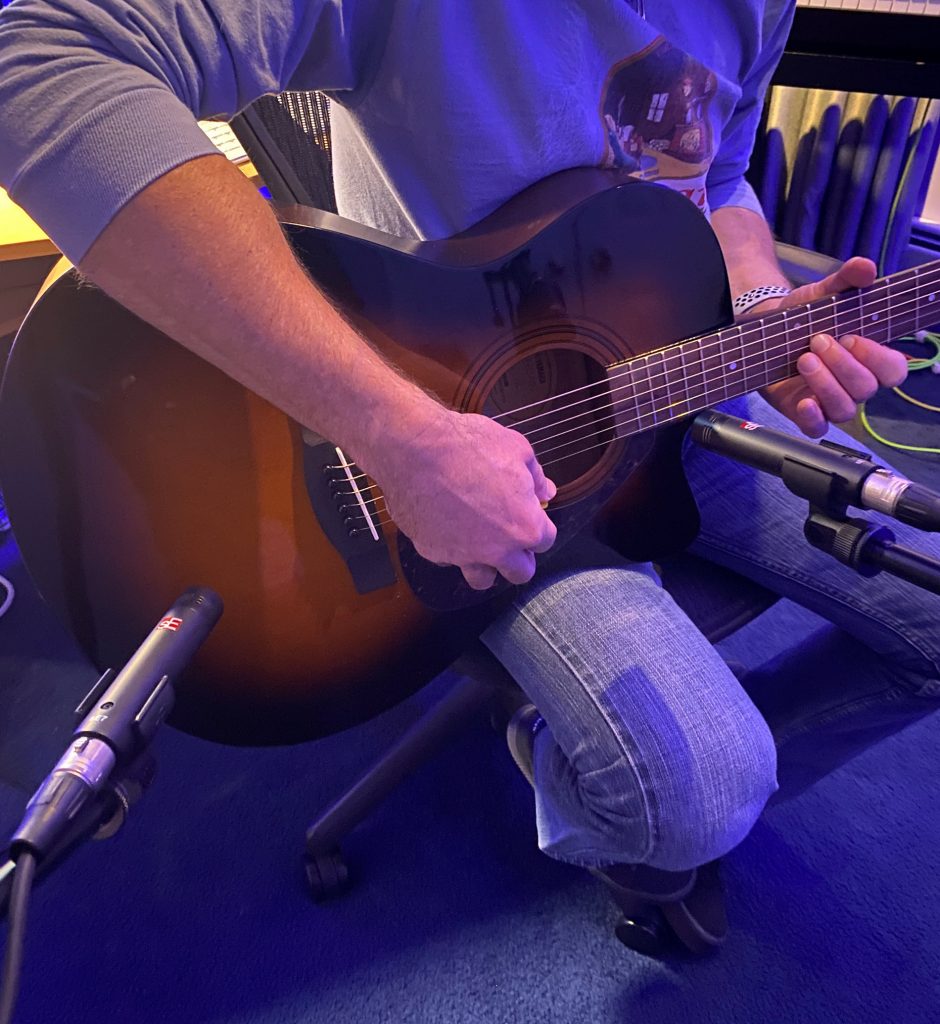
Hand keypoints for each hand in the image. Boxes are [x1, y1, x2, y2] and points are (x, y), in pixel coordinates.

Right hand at [366, 406, 556, 589]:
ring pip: (482, 580)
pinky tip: (448, 527)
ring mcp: (462, 555)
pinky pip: (447, 560)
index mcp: (524, 526)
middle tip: (510, 534)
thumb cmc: (467, 444)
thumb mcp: (516, 448)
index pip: (546, 540)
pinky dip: (451, 549)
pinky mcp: (432, 551)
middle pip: (520, 572)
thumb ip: (536, 476)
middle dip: (519, 556)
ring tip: (480, 542)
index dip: (539, 525)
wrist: (413, 448)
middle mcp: (496, 550)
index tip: (530, 514)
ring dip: (486, 565)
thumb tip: (545, 490)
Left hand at [757, 257, 907, 436]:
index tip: (852, 337)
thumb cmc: (803, 317)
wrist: (766, 331)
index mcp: (868, 358)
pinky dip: (813, 418)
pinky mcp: (805, 413)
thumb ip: (846, 280)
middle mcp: (854, 383)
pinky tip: (804, 402)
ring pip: (844, 408)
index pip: (893, 370)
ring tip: (804, 359)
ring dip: (825, 384)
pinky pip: (818, 428)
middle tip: (818, 340)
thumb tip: (865, 267)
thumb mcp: (823, 294)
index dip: (877, 357)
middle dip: (843, 364)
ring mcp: (830, 400)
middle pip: (866, 388)